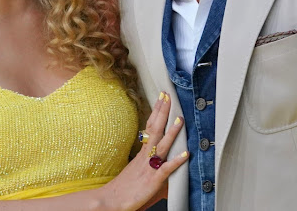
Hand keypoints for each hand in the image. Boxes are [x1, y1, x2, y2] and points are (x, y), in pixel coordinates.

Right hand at [99, 92, 187, 210]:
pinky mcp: (154, 180)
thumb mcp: (135, 171)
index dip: (157, 112)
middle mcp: (145, 157)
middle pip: (155, 130)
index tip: (162, 98)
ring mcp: (149, 167)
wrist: (111, 201)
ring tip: (180, 119)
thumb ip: (146, 164)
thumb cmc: (123, 189)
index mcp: (141, 153)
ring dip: (172, 132)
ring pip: (162, 146)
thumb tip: (156, 160)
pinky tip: (186, 154)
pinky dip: (177, 161)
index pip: (150, 127)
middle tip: (168, 96)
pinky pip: (167, 169)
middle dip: (163, 112)